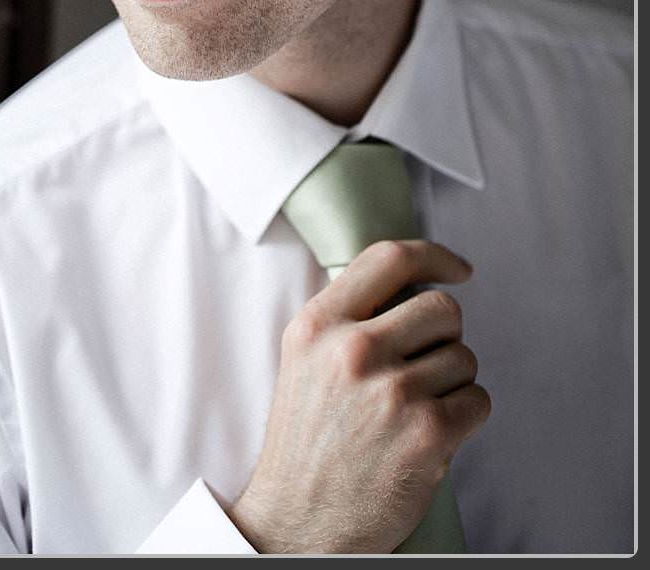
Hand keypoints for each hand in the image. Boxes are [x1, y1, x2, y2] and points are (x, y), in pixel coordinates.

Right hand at [225, 239, 489, 552]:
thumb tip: (414, 289)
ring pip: (464, 358)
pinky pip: (478, 401)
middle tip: (424, 365)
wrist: (296, 518)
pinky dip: (463, 417)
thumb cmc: (306, 443)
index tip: (458, 270)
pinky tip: (427, 436)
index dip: (435, 256)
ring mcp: (393, 391)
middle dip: (445, 335)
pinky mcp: (429, 432)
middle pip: (441, 308)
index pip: (389, 258)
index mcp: (316, 327)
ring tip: (411, 411)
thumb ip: (347, 322)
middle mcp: (352, 351)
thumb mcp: (303, 364)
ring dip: (451, 382)